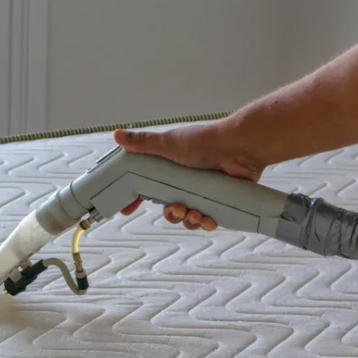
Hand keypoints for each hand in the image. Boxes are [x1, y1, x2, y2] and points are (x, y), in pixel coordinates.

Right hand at [113, 121, 265, 229]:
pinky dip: (207, 222)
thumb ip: (143, 143)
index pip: (148, 186)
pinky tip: (208, 220)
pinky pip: (209, 219)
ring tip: (195, 214)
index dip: (136, 199)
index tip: (126, 210)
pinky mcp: (220, 199)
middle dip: (170, 213)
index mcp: (170, 167)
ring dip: (188, 220)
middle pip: (169, 206)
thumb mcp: (168, 142)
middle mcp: (186, 180)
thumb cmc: (205, 141)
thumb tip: (117, 135)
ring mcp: (203, 190)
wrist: (240, 146)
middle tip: (175, 208)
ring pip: (188, 215)